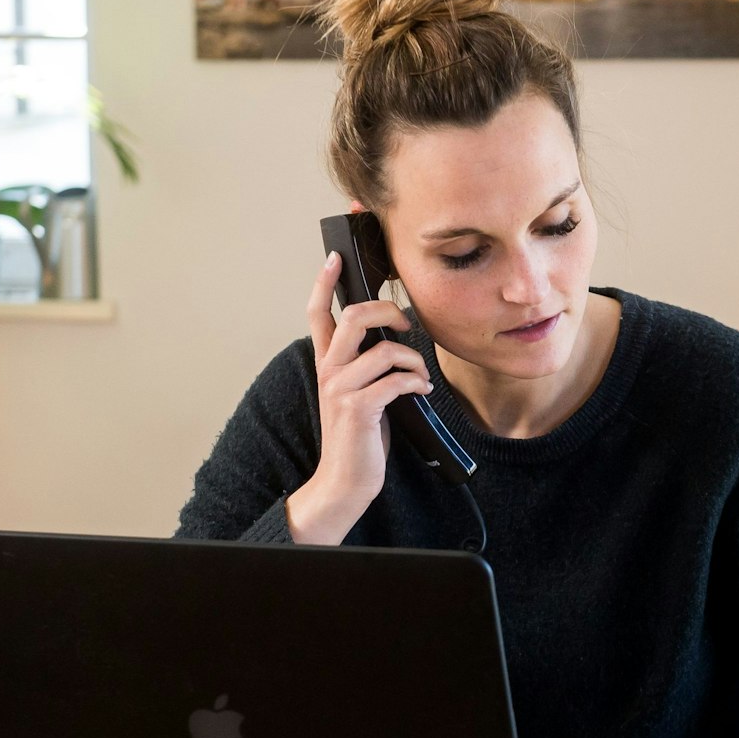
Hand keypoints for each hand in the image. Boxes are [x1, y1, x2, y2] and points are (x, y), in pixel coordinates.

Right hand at [285, 221, 432, 544]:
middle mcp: (329, 370)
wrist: (345, 480)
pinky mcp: (359, 409)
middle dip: (390, 311)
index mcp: (327, 363)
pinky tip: (420, 390)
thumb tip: (395, 338)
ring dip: (413, 358)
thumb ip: (366, 365)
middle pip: (355, 317)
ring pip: (384, 349)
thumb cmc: (358, 436)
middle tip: (407, 323)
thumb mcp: (357, 393)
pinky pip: (396, 380)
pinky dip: (416, 382)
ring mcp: (341, 390)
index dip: (324, 282)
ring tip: (420, 374)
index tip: (335, 256)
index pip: (318, 313)